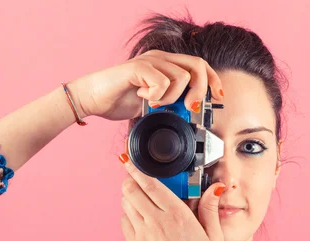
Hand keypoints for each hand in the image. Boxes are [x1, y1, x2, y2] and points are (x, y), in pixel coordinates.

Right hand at [70, 49, 223, 121]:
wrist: (91, 99)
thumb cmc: (118, 101)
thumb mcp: (152, 105)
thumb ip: (170, 104)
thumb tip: (189, 113)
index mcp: (166, 65)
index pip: (200, 65)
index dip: (213, 80)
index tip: (218, 97)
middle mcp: (160, 58)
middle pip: (197, 66)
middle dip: (200, 90)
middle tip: (190, 108)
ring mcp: (149, 61)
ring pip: (181, 77)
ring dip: (172, 98)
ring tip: (155, 104)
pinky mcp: (138, 68)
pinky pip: (161, 82)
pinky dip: (157, 96)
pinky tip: (142, 98)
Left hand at [119, 156, 226, 240]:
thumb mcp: (214, 237)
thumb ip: (210, 209)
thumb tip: (215, 188)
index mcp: (177, 216)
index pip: (151, 185)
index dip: (137, 171)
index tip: (130, 162)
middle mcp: (157, 223)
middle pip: (132, 192)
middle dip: (130, 181)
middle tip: (132, 178)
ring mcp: (143, 236)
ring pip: (126, 206)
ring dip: (128, 197)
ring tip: (135, 197)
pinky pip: (124, 224)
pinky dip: (127, 216)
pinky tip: (136, 218)